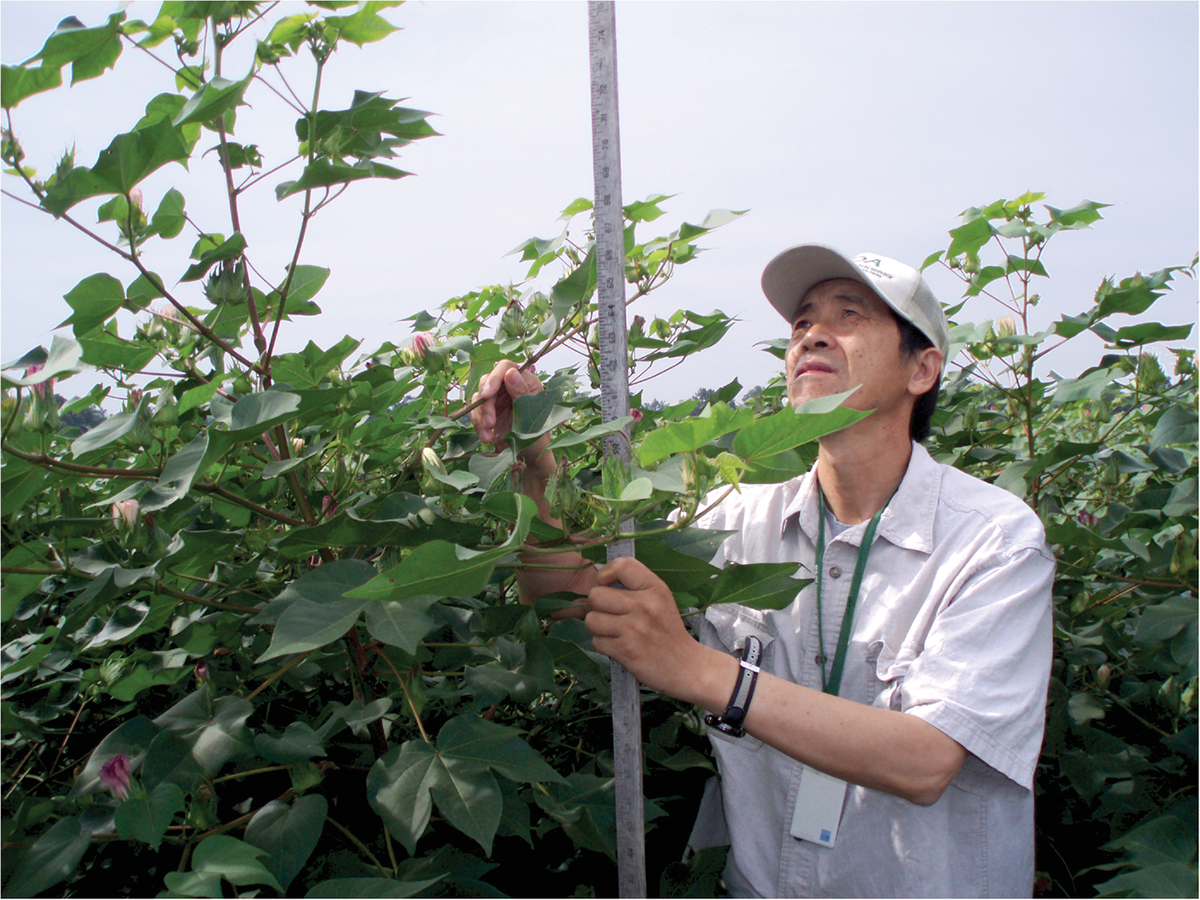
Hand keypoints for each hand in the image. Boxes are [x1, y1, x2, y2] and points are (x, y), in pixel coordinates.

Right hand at [470, 360, 542, 446]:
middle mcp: (510, 387)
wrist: (530, 457)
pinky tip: (486, 438)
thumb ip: (521, 392)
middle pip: (488, 380)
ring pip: (479, 397)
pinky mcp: (487, 412)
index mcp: (526, 382)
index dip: (495, 377)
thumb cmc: (538, 434)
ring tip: (489, 433)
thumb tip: (510, 372)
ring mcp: (497, 399)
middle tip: (490, 422)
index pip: (506, 367)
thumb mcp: (532, 414)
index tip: (488, 394)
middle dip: (486, 402)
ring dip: (481, 415)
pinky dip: (478, 424)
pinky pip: (475, 412)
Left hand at [558, 557, 718, 701]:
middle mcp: (643, 605)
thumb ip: (634, 587)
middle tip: (610, 614)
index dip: (605, 573)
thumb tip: (597, 584)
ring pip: (591, 619)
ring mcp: (633, 628)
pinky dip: (603, 645)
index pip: (621, 565)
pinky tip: (619, 645)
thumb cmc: (669, 632)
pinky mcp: (624, 650)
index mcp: (654, 588)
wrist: (686, 666)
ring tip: (614, 631)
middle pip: (596, 594)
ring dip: (598, 627)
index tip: (607, 584)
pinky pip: (596, 641)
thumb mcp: (660, 600)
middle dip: (597, 606)